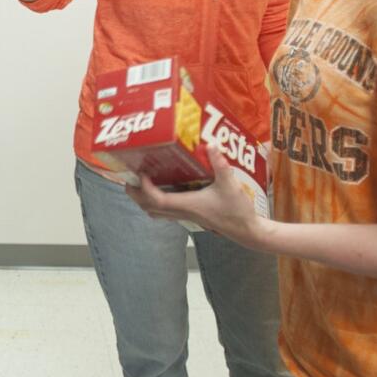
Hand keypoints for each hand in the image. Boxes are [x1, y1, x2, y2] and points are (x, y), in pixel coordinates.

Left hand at [125, 151, 262, 245]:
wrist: (246, 230)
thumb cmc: (237, 210)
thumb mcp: (230, 184)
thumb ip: (221, 164)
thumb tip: (211, 145)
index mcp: (187, 204)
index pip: (157, 199)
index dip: (145, 188)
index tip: (141, 172)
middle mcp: (182, 212)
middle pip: (149, 207)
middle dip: (135, 194)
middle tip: (129, 177)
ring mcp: (185, 216)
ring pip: (155, 212)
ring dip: (143, 199)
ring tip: (139, 183)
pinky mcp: (190, 216)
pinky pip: (166, 212)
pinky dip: (156, 202)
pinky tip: (163, 189)